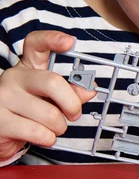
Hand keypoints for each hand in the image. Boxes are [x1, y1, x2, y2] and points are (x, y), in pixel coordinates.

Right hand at [0, 31, 95, 160]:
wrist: (1, 134)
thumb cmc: (28, 112)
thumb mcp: (51, 98)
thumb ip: (71, 92)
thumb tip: (89, 90)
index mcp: (28, 67)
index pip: (36, 44)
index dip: (53, 39)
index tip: (70, 42)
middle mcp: (13, 77)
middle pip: (52, 82)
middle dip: (72, 103)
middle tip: (74, 114)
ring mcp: (3, 98)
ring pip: (49, 113)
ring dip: (60, 127)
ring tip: (54, 128)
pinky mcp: (0, 121)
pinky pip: (37, 131)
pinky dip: (49, 138)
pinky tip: (44, 137)